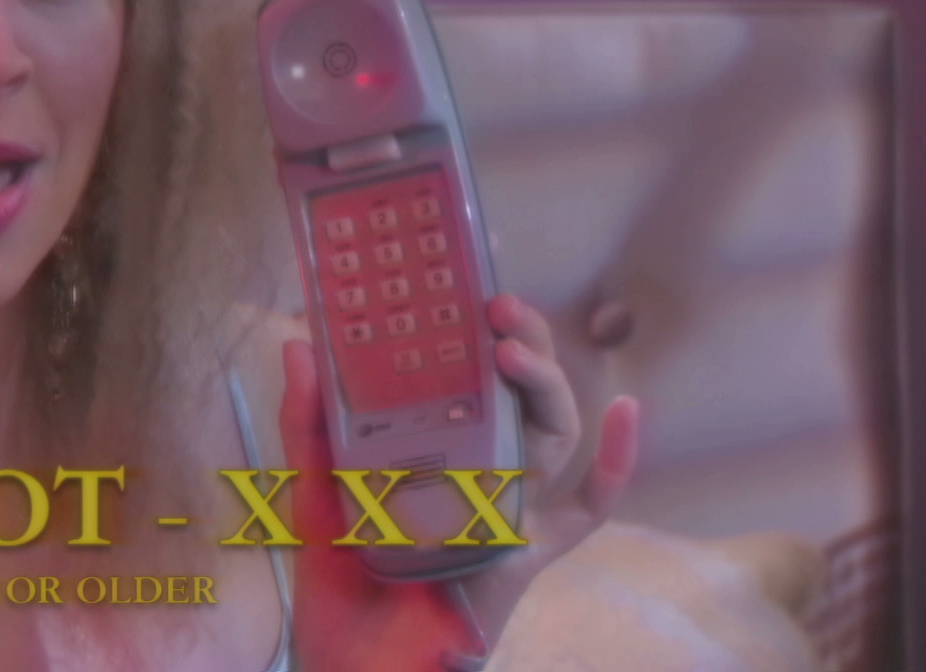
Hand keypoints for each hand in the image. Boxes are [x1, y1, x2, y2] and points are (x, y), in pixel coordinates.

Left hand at [279, 294, 640, 670]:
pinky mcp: (527, 552)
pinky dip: (617, 463)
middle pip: (518, 398)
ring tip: (513, 347)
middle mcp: (477, 475)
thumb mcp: (313, 490)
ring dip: (545, 383)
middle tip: (496, 307)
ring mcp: (508, 511)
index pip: (466, 384)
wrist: (355, 662)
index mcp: (431, 455)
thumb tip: (300, 343)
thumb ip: (309, 423)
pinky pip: (587, 509)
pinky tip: (626, 408)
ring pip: (550, 434)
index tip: (463, 289)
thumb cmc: (335, 583)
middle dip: (519, 347)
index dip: (474, 337)